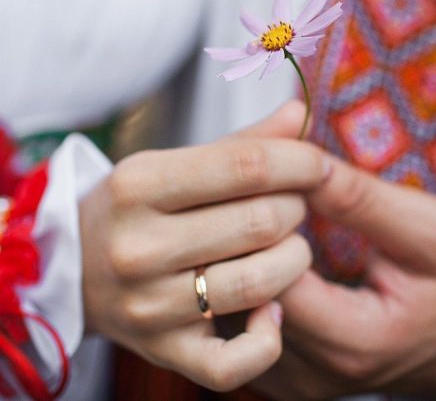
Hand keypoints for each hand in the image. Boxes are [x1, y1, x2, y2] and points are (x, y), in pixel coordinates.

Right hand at [79, 101, 328, 390]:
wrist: (76, 264)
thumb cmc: (139, 206)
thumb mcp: (175, 163)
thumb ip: (242, 142)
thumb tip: (299, 113)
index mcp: (140, 184)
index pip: (247, 166)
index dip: (299, 162)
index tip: (316, 164)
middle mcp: (137, 246)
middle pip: (261, 223)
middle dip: (297, 208)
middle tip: (293, 204)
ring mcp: (147, 305)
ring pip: (258, 284)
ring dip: (295, 259)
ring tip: (288, 245)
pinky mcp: (161, 351)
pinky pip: (233, 362)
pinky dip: (267, 337)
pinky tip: (272, 311)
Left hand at [252, 156, 435, 398]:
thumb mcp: (428, 232)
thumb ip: (363, 202)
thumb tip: (305, 164)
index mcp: (350, 342)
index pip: (268, 278)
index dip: (263, 224)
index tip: (276, 187)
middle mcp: (307, 372)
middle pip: (237, 296)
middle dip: (239, 234)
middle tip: (253, 190)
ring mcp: (288, 377)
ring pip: (227, 309)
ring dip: (233, 255)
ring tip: (251, 213)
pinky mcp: (278, 371)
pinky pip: (237, 322)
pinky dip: (237, 278)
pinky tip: (256, 247)